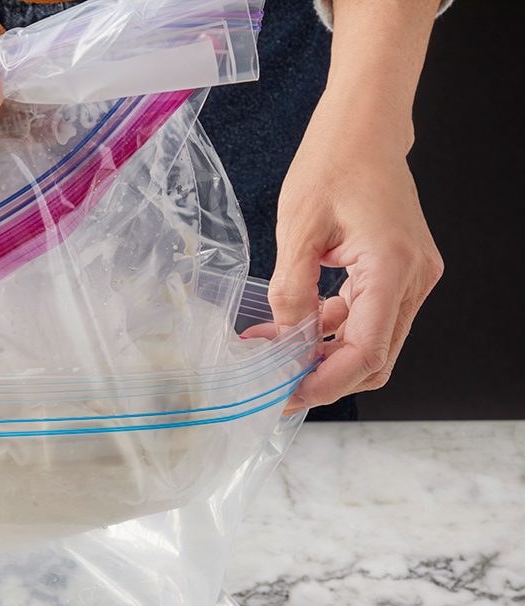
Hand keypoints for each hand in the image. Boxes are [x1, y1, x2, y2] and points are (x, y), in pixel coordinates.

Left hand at [270, 92, 442, 413]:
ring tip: (271, 353)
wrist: (363, 129)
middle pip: (375, 358)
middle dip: (325, 378)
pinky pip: (367, 318)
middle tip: (275, 386)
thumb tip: (286, 340)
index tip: (286, 395)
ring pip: (371, 342)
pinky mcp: (399, 273)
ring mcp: (411, 277)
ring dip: (324, 354)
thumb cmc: (333, 164)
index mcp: (393, 267)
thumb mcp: (297, 230)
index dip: (326, 382)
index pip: (367, 352)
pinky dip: (331, 329)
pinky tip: (290, 327)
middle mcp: (414, 278)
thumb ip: (292, 291)